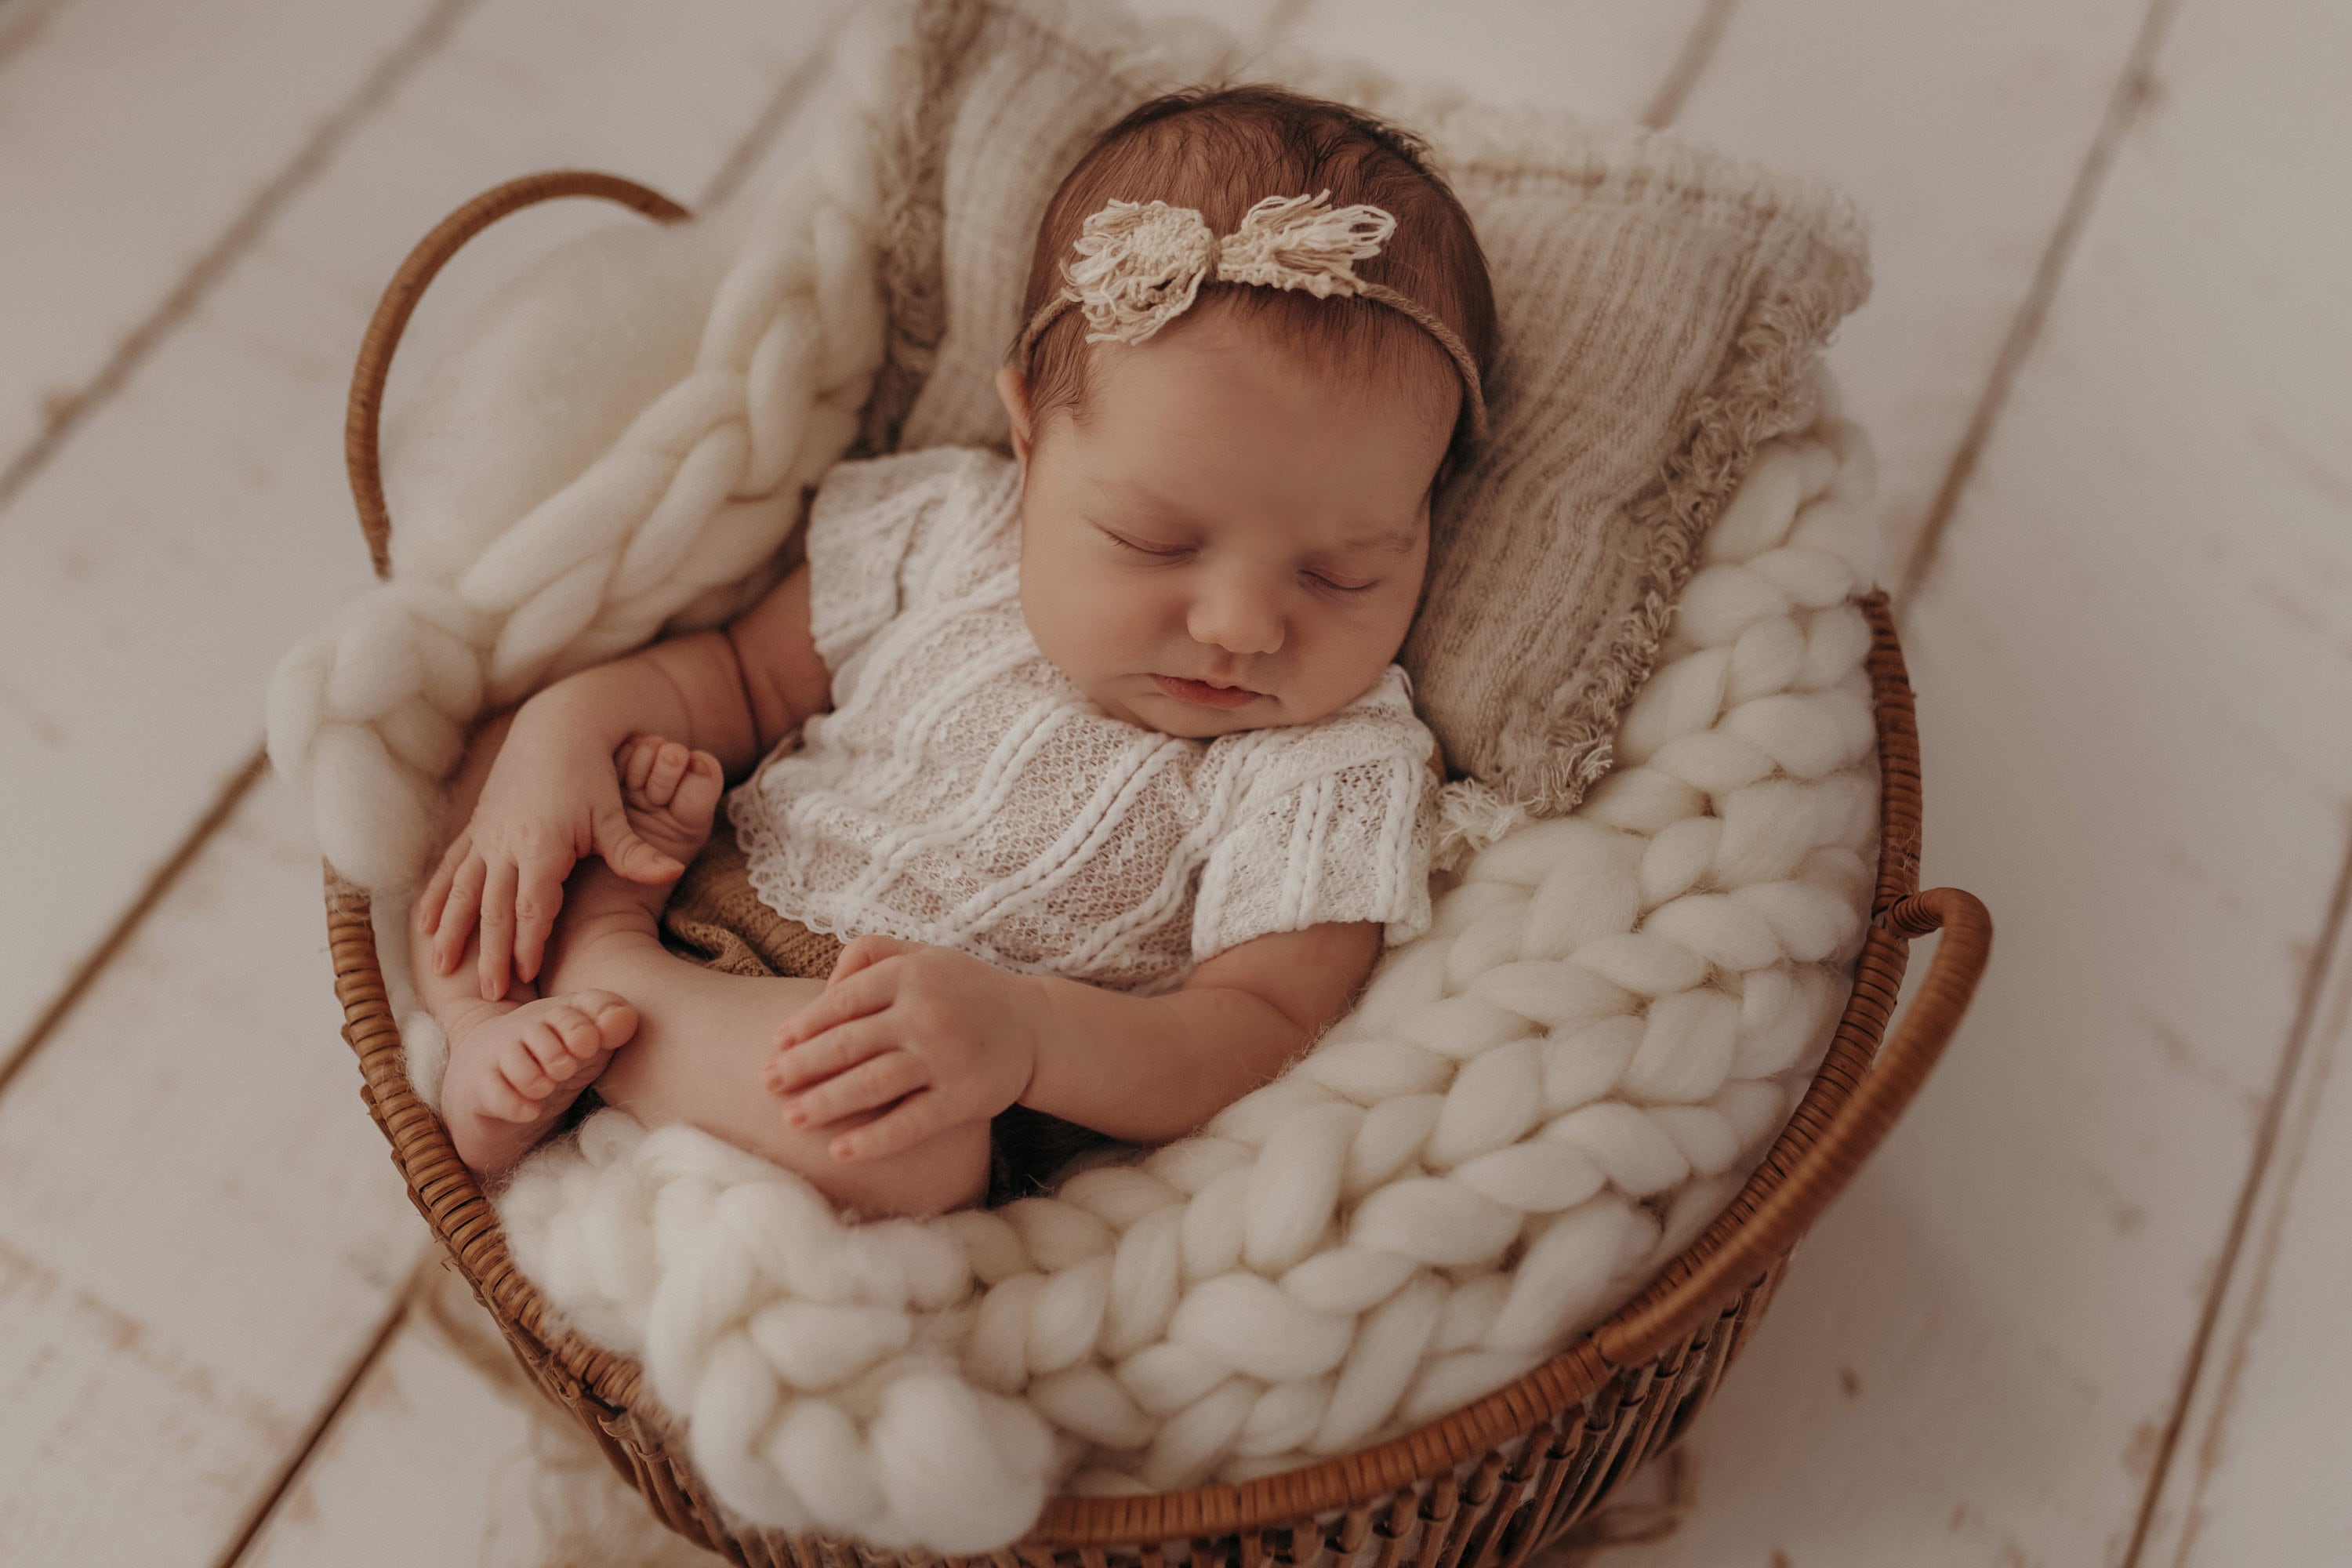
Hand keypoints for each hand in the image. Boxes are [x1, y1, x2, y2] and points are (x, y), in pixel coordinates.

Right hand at [421, 712, 690, 999]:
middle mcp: (507, 844)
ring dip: (452, 930)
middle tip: (489, 995)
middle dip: (491, 953)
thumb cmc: (590, 772)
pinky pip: (451, 868)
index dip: (528, 942)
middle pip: (494, 908)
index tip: (526, 976)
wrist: (555, 728)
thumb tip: (672, 870)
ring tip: (441, 968)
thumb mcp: (612, 813)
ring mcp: (487, 836)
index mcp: (543, 845)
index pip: (534, 905)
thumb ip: (634, 852)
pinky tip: (423, 925)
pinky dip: (436, 896)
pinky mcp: (476, 828)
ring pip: (463, 891)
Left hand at [763, 936, 1039, 1161]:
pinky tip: (839, 1152)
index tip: (775, 1045)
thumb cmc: (964, 990)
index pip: (842, 1002)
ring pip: (870, 1085)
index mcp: (911, 975)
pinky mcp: (962, 1099)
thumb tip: (822, 989)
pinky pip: (909, 1124)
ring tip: (790, 1118)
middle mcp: (925, 1014)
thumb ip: (870, 955)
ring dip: (824, 1103)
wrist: (1035, 1026)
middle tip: (766, 1084)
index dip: (804, 1026)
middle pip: (847, 1045)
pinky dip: (872, 1140)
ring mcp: (944, 1059)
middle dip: (800, 1067)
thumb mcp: (923, 955)